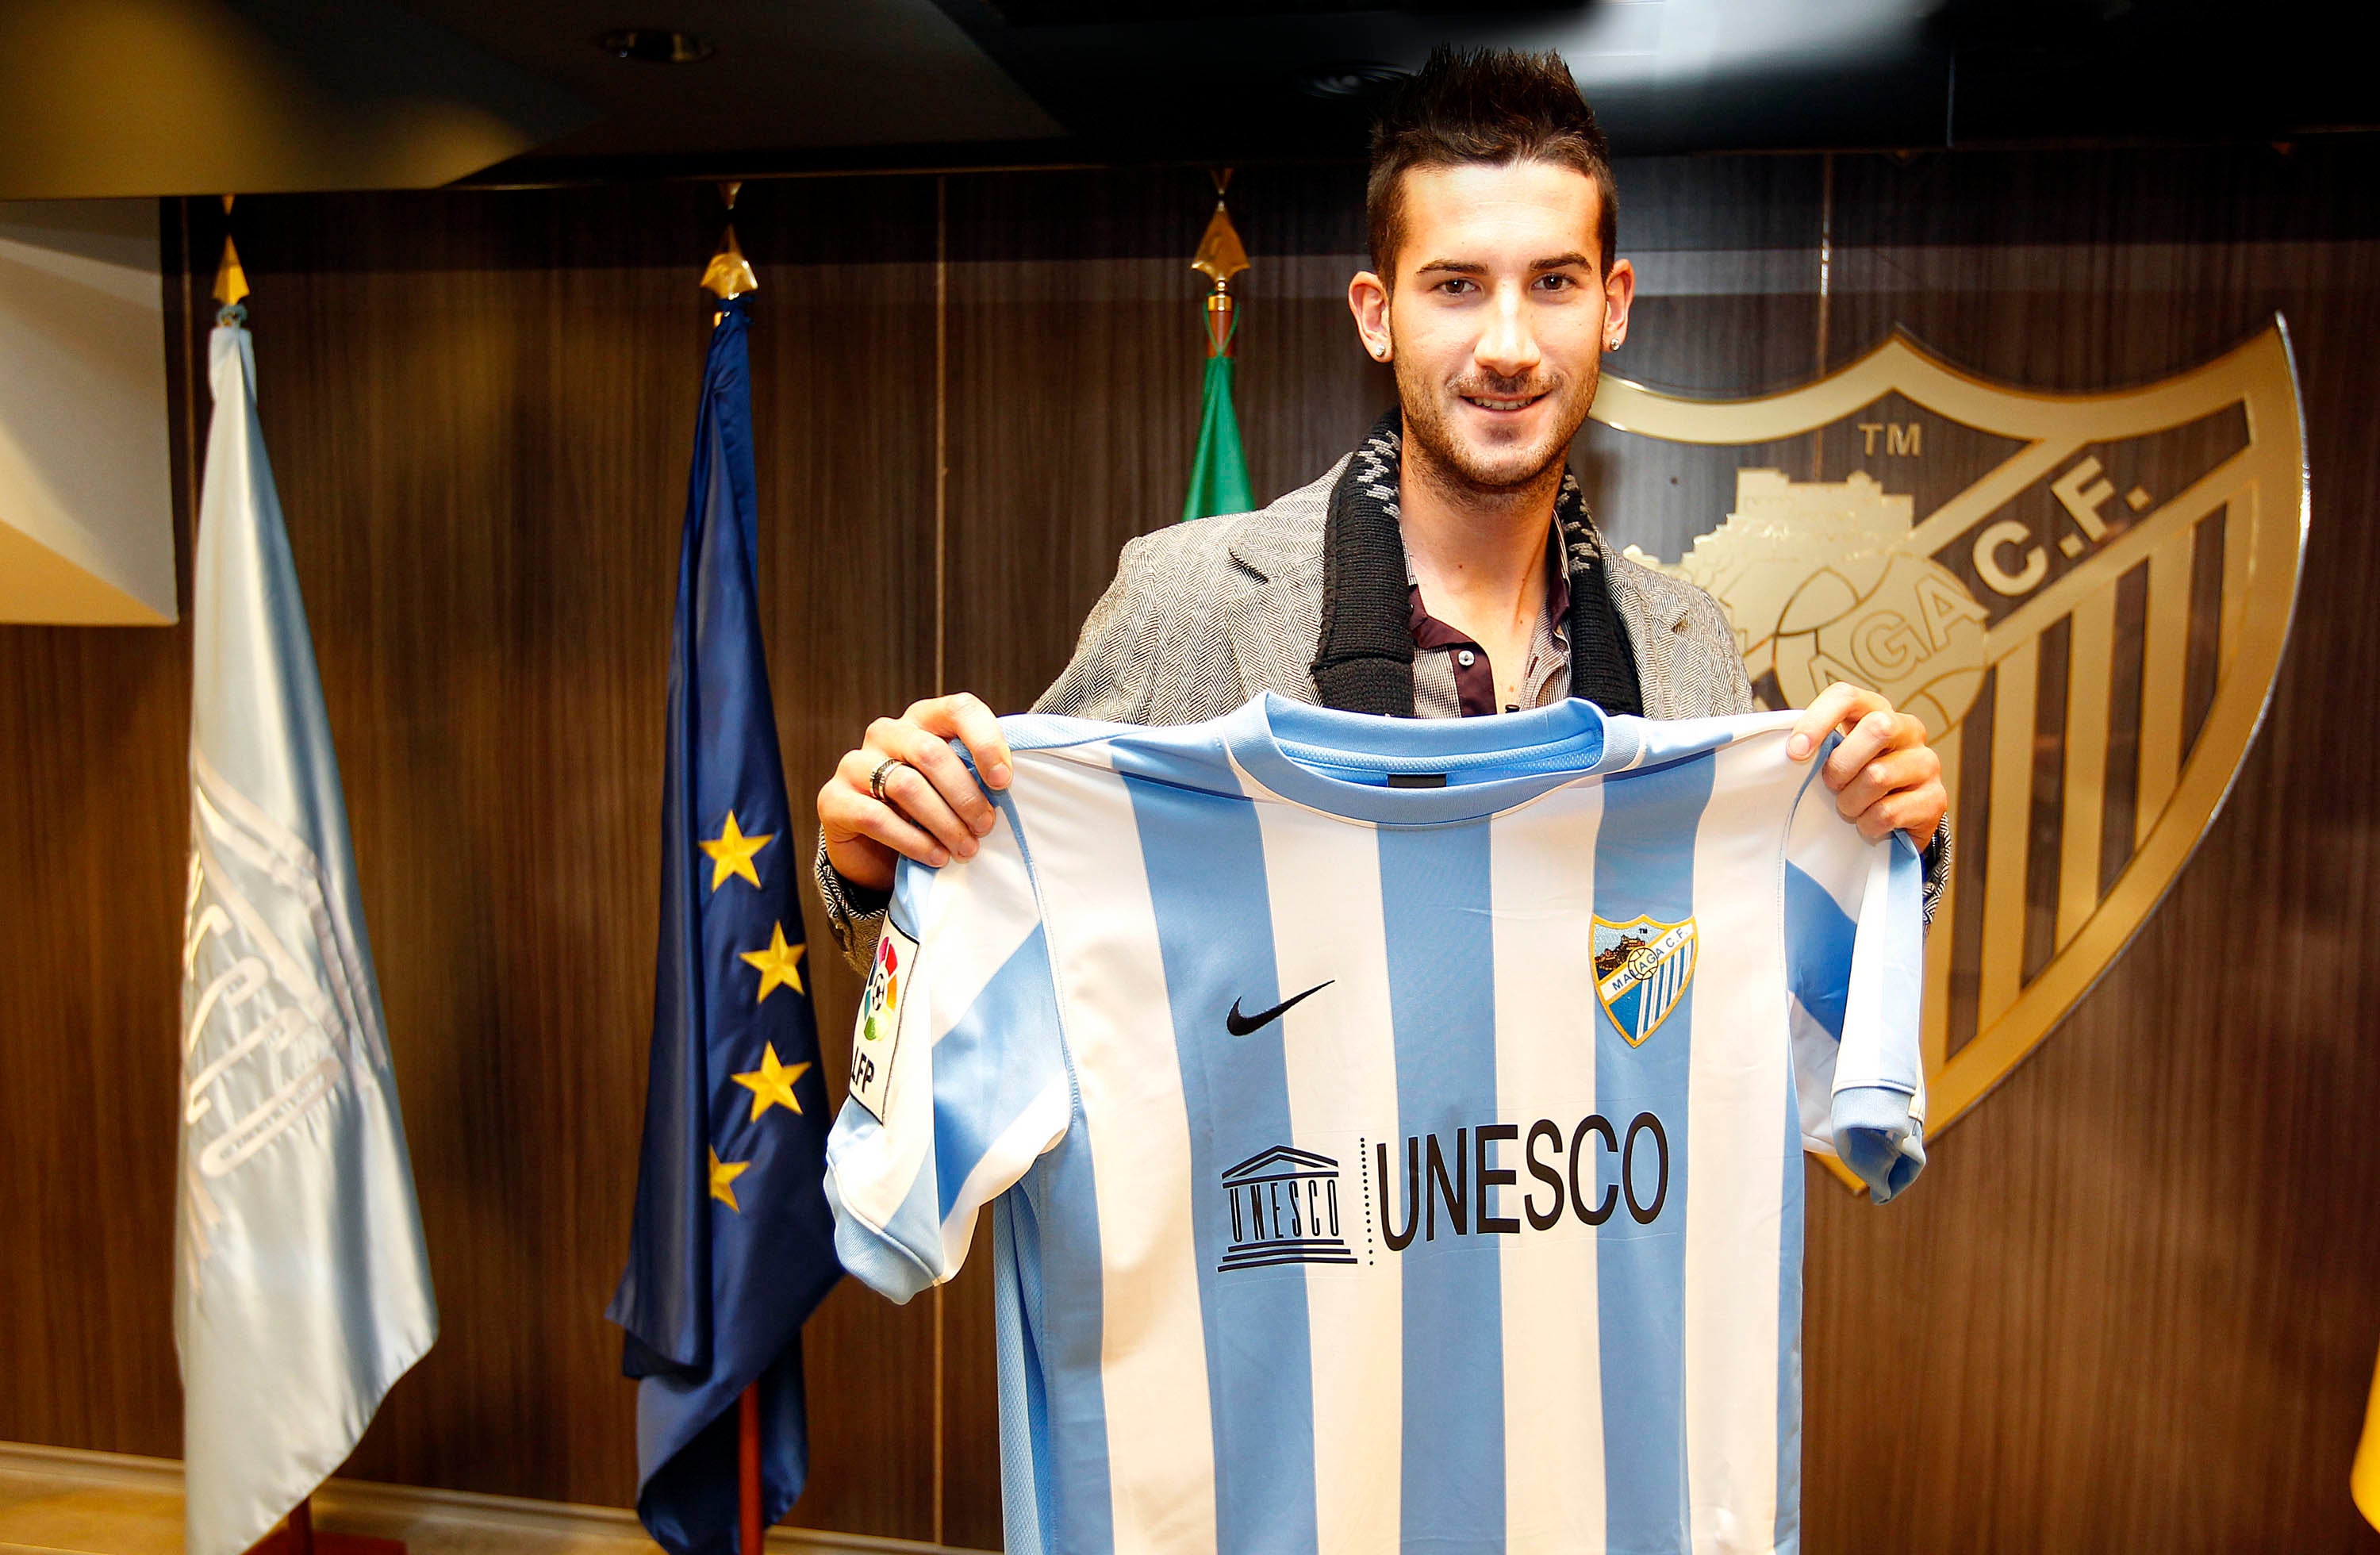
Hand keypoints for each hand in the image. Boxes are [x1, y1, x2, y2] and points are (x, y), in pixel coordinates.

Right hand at [817, 693, 1013, 893]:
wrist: (873, 850)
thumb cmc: (925, 811)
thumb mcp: (953, 787)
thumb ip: (974, 775)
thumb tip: (1005, 785)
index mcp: (922, 720)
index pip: (959, 709)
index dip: (986, 741)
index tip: (1004, 781)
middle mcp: (887, 733)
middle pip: (932, 753)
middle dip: (965, 795)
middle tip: (985, 827)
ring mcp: (855, 764)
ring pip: (906, 786)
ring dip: (944, 823)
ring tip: (965, 849)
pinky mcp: (833, 799)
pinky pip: (876, 817)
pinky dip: (912, 841)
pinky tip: (935, 857)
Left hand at [1785, 682, 1947, 849]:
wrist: (1896, 820)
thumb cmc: (1856, 780)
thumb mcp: (1834, 756)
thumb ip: (1816, 745)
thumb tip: (1790, 750)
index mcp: (1876, 710)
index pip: (1846, 697)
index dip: (1818, 721)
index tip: (1795, 752)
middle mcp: (1908, 729)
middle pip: (1877, 727)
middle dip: (1842, 765)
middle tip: (1832, 785)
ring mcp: (1927, 763)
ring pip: (1878, 775)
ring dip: (1851, 801)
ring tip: (1850, 807)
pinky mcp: (1936, 799)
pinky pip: (1888, 812)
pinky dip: (1868, 823)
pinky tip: (1869, 822)